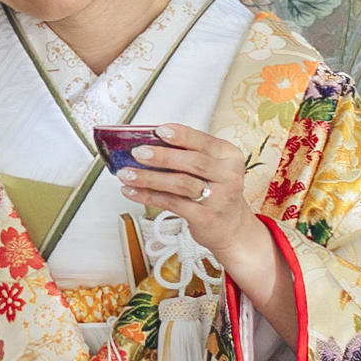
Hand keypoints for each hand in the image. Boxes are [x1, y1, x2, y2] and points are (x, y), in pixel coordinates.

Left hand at [111, 121, 274, 289]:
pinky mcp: (205, 217)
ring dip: (149, 178)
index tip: (159, 130)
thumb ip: (189, 155)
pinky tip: (132, 191)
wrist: (233, 229)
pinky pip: (172, 203)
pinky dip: (148, 196)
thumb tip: (150, 144)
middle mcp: (228, 176)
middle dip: (161, 156)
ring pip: (180, 183)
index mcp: (230, 157)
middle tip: (138, 152)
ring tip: (127, 173)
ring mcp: (219, 199)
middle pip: (192, 162)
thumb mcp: (213, 170)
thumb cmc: (217, 193)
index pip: (204, 141)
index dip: (181, 135)